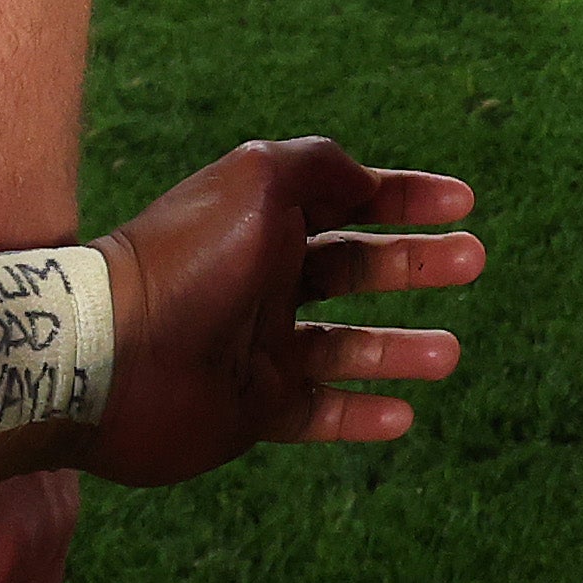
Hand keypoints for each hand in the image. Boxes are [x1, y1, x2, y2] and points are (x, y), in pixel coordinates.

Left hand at [82, 140, 483, 484]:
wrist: (110, 358)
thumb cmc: (186, 260)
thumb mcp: (260, 181)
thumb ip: (321, 168)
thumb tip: (366, 182)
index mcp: (263, 221)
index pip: (347, 199)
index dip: (404, 196)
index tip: (462, 202)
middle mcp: (263, 280)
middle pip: (356, 268)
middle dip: (416, 264)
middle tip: (473, 262)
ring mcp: (257, 348)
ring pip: (347, 347)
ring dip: (401, 348)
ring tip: (450, 353)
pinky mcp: (249, 410)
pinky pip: (318, 413)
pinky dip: (362, 414)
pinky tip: (404, 414)